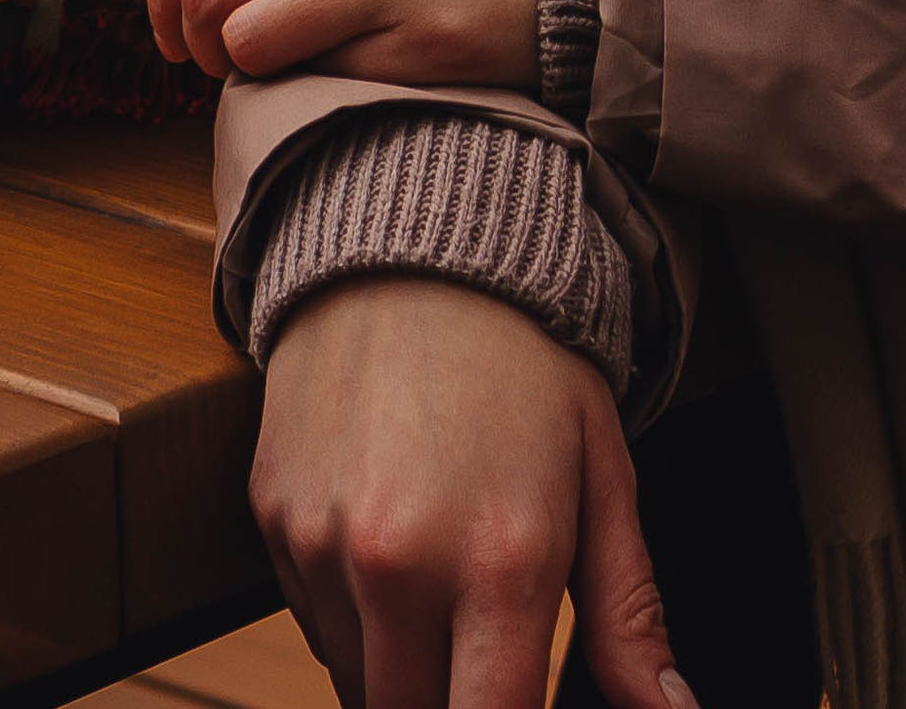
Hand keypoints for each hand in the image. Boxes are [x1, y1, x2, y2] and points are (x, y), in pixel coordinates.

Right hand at [255, 277, 688, 708]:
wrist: (416, 242)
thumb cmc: (526, 358)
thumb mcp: (603, 472)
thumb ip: (631, 615)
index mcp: (503, 563)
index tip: (516, 703)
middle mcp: (400, 566)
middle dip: (454, 702)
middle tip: (486, 645)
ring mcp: (325, 545)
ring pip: (358, 686)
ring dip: (400, 667)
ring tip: (442, 577)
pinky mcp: (274, 520)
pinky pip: (311, 625)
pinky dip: (351, 616)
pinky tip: (387, 539)